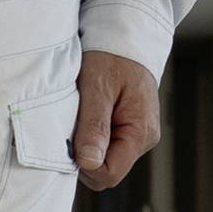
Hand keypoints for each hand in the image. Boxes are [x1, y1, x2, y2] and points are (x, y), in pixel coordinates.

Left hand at [73, 51, 160, 189]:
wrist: (124, 37)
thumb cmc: (112, 57)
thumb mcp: (98, 88)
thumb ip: (94, 127)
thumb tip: (88, 163)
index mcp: (141, 133)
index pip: (109, 174)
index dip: (85, 166)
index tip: (70, 142)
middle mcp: (142, 139)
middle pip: (104, 171)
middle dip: (83, 156)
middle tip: (73, 125)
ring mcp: (135, 135)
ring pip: (101, 159)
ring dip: (84, 145)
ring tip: (81, 116)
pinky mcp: (126, 130)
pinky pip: (102, 146)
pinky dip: (88, 137)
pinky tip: (85, 116)